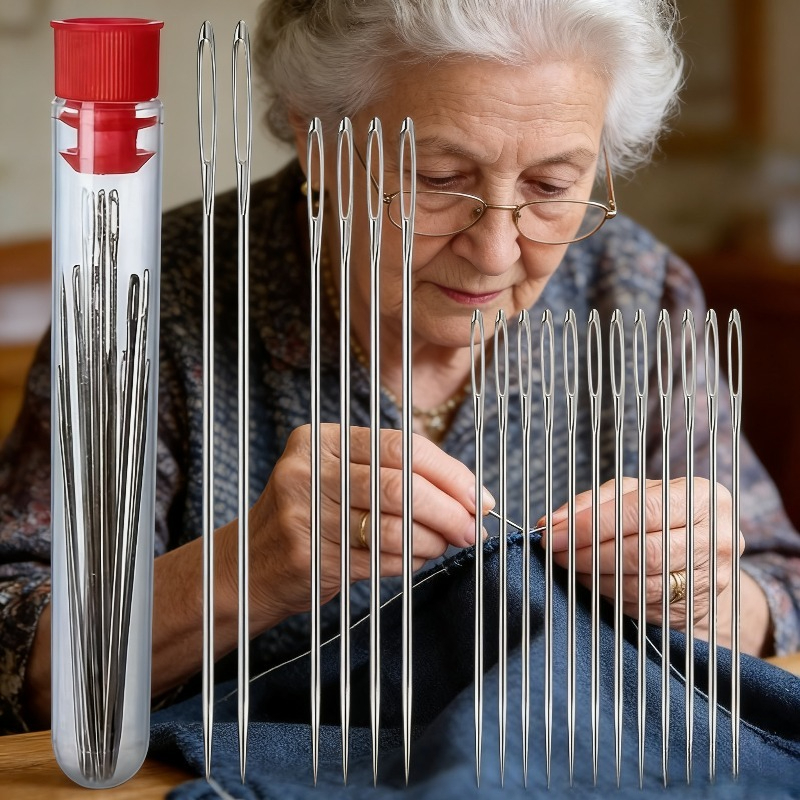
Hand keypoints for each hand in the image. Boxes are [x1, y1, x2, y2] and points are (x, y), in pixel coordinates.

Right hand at [242, 424, 491, 626]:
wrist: (248, 564)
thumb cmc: (311, 516)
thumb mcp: (338, 477)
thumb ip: (393, 475)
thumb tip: (469, 495)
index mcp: (322, 440)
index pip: (401, 447)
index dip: (449, 473)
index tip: (478, 497)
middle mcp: (308, 470)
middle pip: (399, 486)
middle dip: (448, 510)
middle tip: (472, 527)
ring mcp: (304, 513)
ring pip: (392, 526)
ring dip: (432, 540)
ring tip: (446, 544)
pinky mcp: (307, 555)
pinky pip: (377, 559)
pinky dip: (409, 561)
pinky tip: (418, 558)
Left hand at [541, 478, 743, 629]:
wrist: (701, 560)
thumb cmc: (659, 518)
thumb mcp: (631, 495)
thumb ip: (591, 503)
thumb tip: (550, 522)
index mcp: (702, 497)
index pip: (642, 511)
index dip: (592, 524)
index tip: (554, 533)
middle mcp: (715, 538)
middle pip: (642, 551)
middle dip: (589, 552)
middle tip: (557, 552)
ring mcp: (711, 578)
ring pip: (641, 583)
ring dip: (595, 576)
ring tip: (570, 565)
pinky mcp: (695, 608)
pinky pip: (642, 605)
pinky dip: (609, 594)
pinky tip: (591, 582)